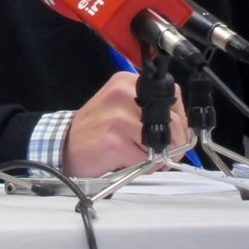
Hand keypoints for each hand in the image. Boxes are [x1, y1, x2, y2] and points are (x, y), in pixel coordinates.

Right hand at [63, 71, 189, 176]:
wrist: (65, 146)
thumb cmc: (97, 129)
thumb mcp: (121, 107)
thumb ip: (149, 110)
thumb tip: (183, 131)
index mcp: (125, 82)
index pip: (172, 93)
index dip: (179, 117)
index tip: (173, 131)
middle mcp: (121, 94)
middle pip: (172, 120)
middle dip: (174, 143)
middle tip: (162, 152)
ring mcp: (117, 117)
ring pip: (162, 142)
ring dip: (157, 156)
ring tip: (139, 156)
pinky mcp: (114, 141)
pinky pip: (146, 159)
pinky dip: (143, 166)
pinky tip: (127, 161)